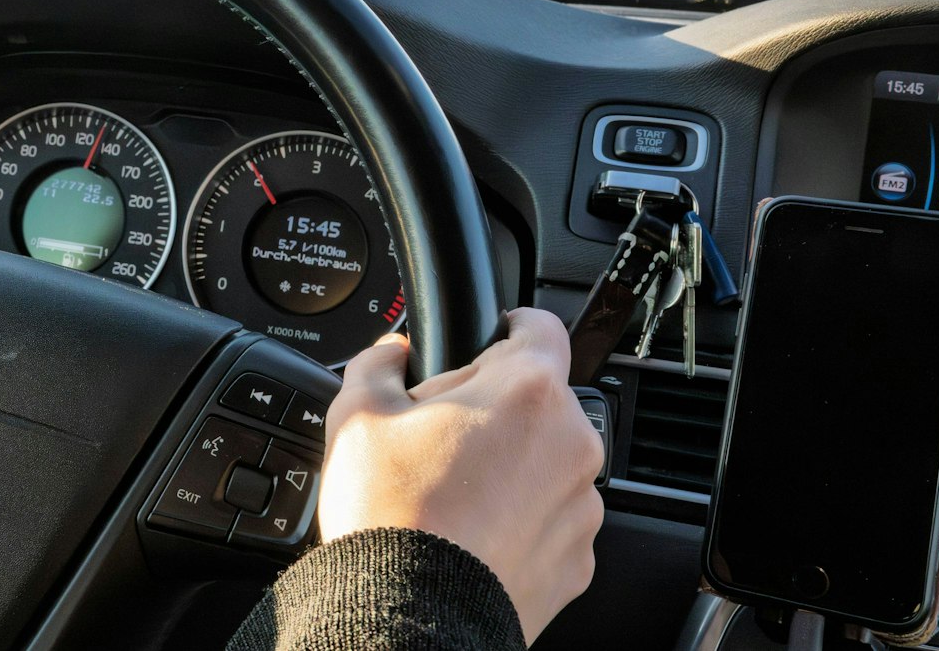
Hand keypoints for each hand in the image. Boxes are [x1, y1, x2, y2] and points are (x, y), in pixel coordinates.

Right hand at [315, 308, 603, 643]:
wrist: (411, 612)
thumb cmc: (392, 513)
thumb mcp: (357, 413)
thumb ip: (378, 363)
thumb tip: (391, 353)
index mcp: (526, 390)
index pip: (540, 326)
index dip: (505, 327)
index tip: (488, 340)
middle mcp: (570, 443)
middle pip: (536, 401)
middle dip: (492, 409)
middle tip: (437, 436)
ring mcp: (580, 506)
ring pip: (544, 463)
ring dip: (509, 466)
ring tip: (450, 493)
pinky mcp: (577, 558)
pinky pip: (549, 520)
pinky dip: (518, 520)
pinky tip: (470, 531)